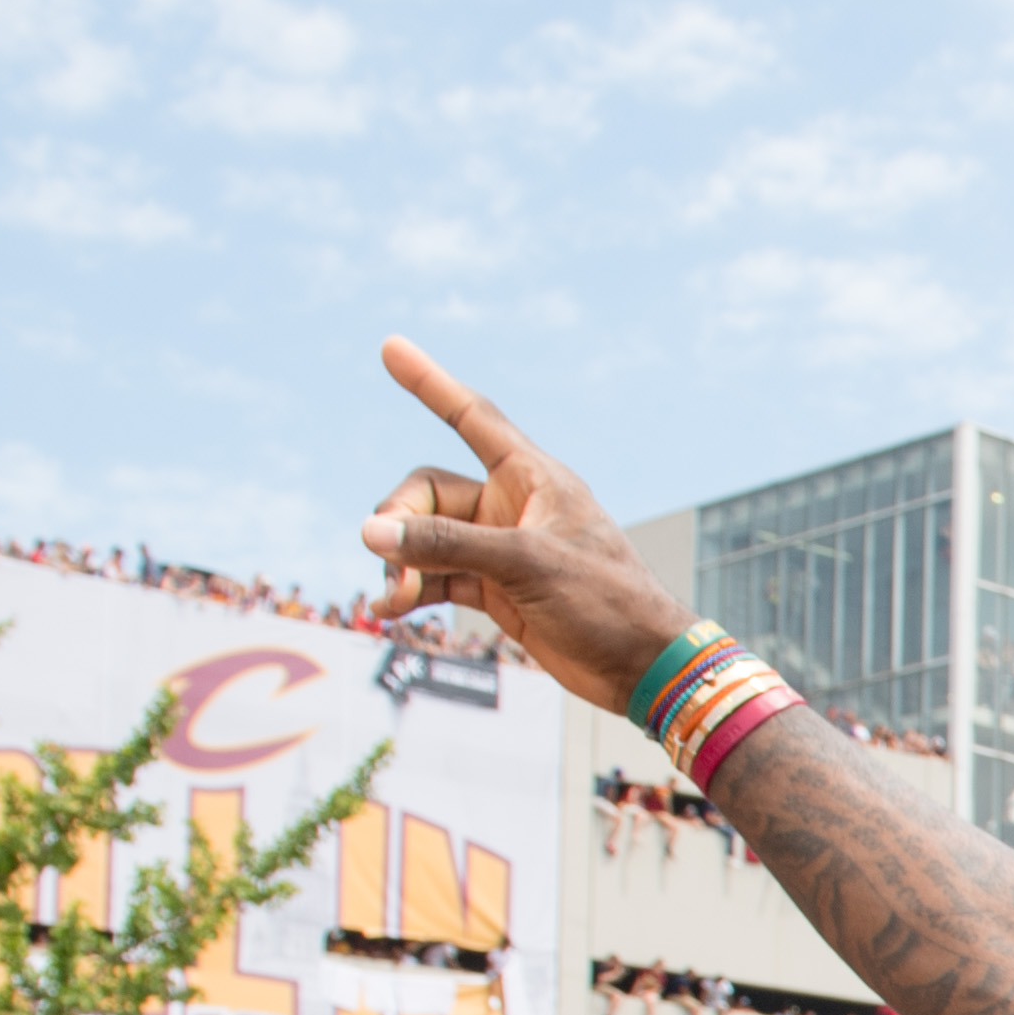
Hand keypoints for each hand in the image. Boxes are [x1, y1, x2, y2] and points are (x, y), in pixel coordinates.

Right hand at [356, 344, 688, 710]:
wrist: (642, 667)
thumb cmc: (605, 603)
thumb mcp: (524, 565)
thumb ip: (446, 545)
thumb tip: (371, 533)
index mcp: (532, 477)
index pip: (470, 417)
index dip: (429, 383)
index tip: (390, 347)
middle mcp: (512, 505)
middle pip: (427, 493)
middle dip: (400, 523)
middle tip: (390, 561)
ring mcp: (500, 548)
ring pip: (426, 538)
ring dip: (401, 564)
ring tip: (392, 599)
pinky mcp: (495, 588)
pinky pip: (436, 577)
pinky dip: (412, 590)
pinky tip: (388, 611)